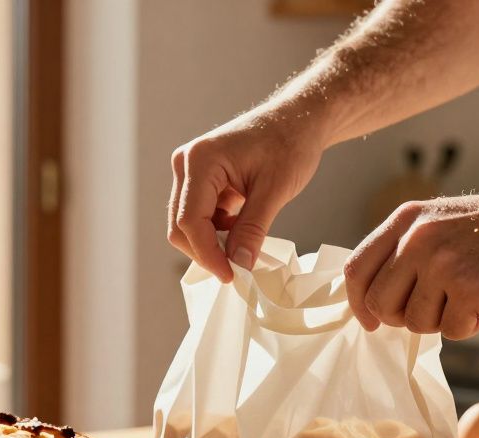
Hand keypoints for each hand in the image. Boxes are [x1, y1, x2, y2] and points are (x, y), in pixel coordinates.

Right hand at [168, 104, 328, 281]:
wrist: (297, 119)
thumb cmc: (290, 144)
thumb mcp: (275, 191)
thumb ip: (252, 229)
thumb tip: (239, 264)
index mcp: (200, 161)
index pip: (190, 221)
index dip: (208, 254)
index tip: (231, 276)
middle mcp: (186, 164)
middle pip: (181, 225)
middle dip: (206, 251)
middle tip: (238, 269)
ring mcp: (190, 171)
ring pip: (188, 223)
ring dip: (212, 241)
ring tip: (244, 245)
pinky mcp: (199, 179)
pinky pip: (199, 215)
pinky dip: (217, 230)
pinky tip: (241, 228)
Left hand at [343, 186, 478, 339]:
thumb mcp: (443, 222)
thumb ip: (407, 251)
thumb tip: (373, 301)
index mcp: (406, 219)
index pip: (357, 270)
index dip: (359, 303)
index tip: (370, 321)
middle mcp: (417, 239)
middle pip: (380, 304)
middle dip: (404, 317)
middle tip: (438, 306)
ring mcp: (442, 263)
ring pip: (414, 323)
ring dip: (441, 321)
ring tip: (471, 294)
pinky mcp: (470, 288)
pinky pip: (450, 332)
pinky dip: (470, 325)